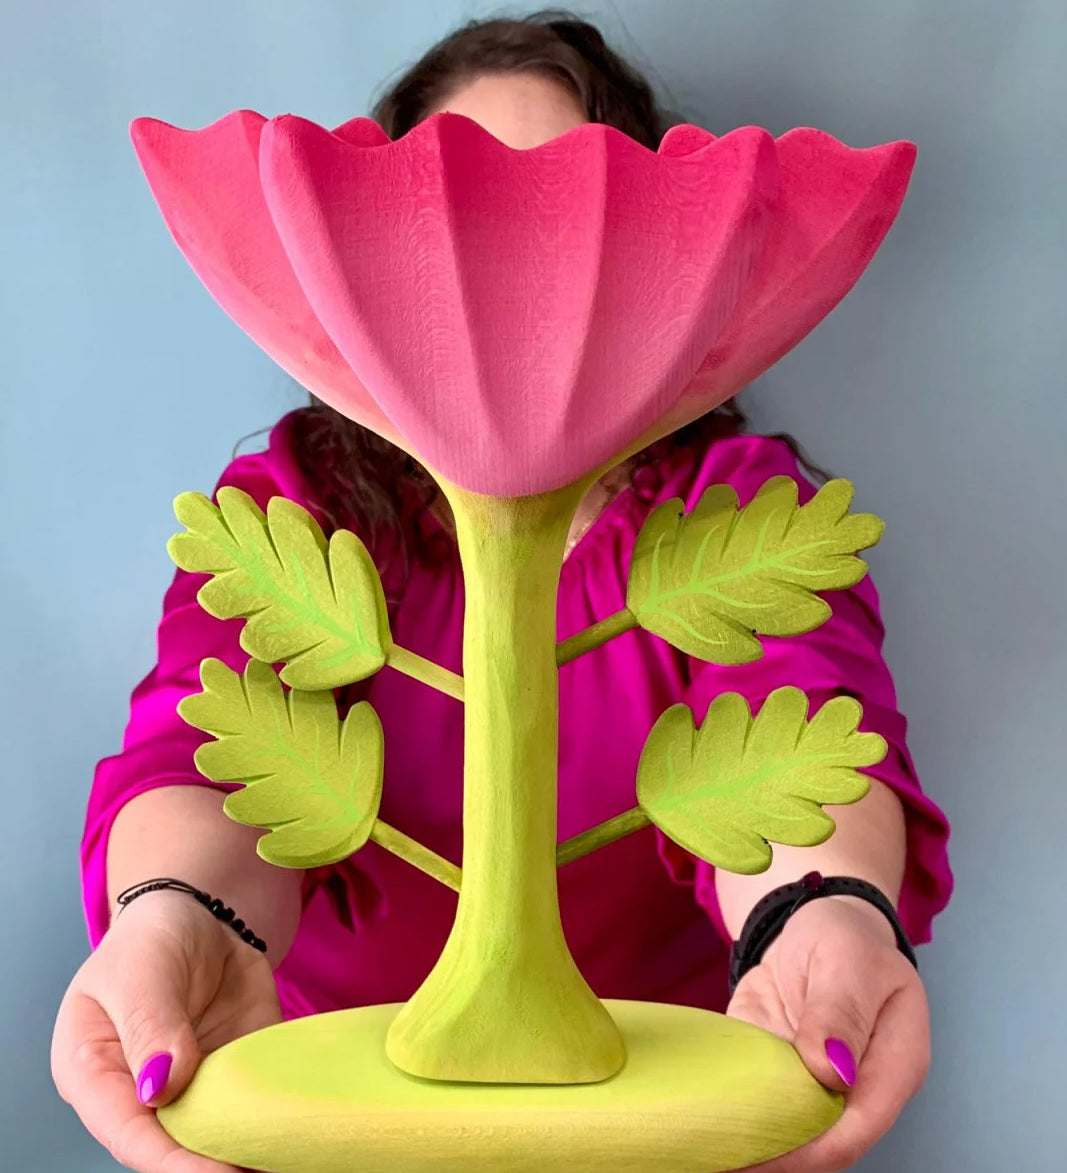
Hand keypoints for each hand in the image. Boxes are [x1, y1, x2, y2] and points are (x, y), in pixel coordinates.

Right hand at [52, 889, 282, 1171]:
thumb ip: (150, 1027)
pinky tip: (297, 1134)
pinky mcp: (232, 1075)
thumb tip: (158, 1089)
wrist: (199, 916)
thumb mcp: (142, 970)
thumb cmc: (151, 939)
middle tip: (259, 1167)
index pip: (129, 1133)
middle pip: (172, 1147)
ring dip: (249, 1149)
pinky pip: (253, 1104)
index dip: (173, 1162)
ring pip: (217, 1135)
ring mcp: (190, 1088)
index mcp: (93, 1073)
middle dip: (213, 1165)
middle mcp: (138, 1095)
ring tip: (285, 1155)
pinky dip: (275, 1121)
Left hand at [723, 895, 929, 1171]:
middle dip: (771, 1154)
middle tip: (715, 1154)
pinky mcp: (777, 1077)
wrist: (813, 925)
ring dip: (744, 1140)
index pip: (855, 1129)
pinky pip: (753, 1102)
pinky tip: (695, 1123)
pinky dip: (727, 1113)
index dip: (808, 1151)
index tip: (757, 1155)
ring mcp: (814, 1087)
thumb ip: (840, 1012)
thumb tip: (832, 1073)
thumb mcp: (847, 960)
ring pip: (782, 1131)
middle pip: (818, 1143)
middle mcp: (856, 1090)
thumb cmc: (844, 939)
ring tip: (700, 1146)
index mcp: (893, 1067)